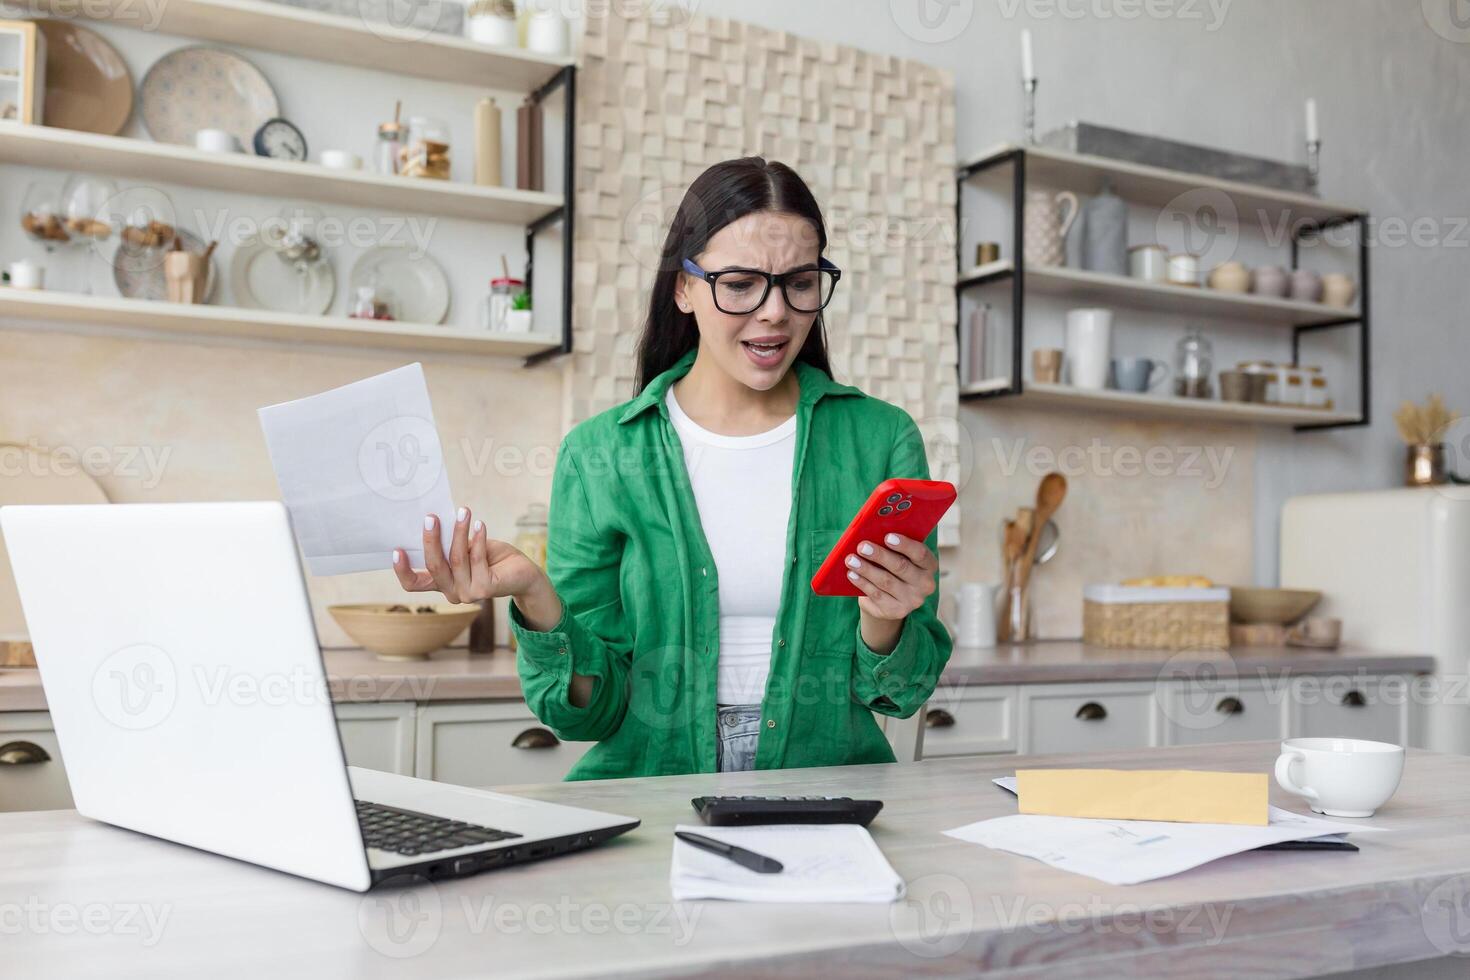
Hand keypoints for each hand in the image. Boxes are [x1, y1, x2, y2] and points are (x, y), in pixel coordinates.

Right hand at [392, 507, 547, 606]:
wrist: (523, 573)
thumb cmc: (491, 557)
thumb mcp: (465, 548)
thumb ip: (449, 544)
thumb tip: (432, 519)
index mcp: (442, 583)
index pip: (414, 584)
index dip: (402, 570)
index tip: (397, 549)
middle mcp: (452, 592)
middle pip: (434, 566)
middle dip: (431, 539)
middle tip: (431, 516)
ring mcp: (468, 594)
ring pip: (456, 558)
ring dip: (459, 532)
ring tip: (464, 511)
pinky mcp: (485, 589)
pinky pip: (477, 559)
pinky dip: (477, 539)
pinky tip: (480, 525)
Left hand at [844, 533, 937, 653]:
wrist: (890, 599)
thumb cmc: (893, 567)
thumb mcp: (898, 556)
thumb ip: (892, 545)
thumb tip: (873, 532)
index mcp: (929, 565)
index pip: (921, 554)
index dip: (905, 545)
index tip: (887, 537)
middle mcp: (925, 584)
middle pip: (901, 567)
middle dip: (880, 555)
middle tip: (862, 546)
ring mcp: (912, 600)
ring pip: (886, 581)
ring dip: (866, 569)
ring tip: (851, 560)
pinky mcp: (896, 611)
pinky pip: (877, 594)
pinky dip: (862, 583)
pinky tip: (852, 574)